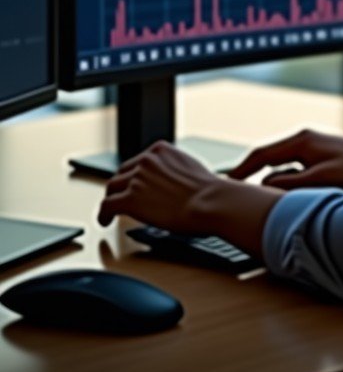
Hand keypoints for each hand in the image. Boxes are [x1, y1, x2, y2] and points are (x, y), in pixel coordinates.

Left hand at [98, 141, 283, 254]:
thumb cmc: (208, 191)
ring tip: (111, 211)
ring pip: (111, 188)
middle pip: (122, 173)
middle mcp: (147, 160)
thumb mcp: (190, 168)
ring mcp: (137, 179)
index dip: (133, 175)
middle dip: (121, 186)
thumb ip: (174, 169)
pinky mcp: (130, 199)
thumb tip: (169, 182)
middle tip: (122, 198)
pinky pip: (106, 206)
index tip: (133, 184)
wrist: (210, 202)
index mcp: (161, 150)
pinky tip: (105, 222)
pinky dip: (103, 215)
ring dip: (111, 199)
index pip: (138, 161)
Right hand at [226, 129, 342, 189]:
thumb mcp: (321, 180)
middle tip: (233, 191)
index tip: (226, 183)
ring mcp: (312, 145)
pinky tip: (280, 192)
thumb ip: (292, 184)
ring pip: (280, 162)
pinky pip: (292, 165)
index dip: (242, 170)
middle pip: (268, 157)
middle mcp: (304, 139)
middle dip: (250, 173)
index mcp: (300, 141)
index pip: (261, 154)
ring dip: (267, 177)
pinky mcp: (320, 153)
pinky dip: (281, 177)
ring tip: (252, 195)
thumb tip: (265, 186)